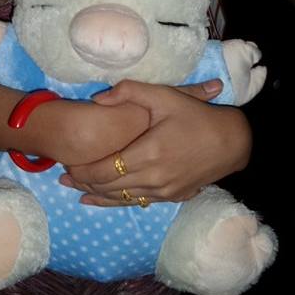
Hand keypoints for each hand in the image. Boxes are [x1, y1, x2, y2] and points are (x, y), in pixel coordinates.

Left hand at [59, 79, 250, 207]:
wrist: (232, 142)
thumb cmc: (196, 116)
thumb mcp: (165, 96)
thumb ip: (129, 92)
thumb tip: (97, 99)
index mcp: (148, 154)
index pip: (104, 169)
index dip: (82, 170)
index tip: (65, 163)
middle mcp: (153, 178)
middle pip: (108, 187)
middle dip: (83, 183)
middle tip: (62, 176)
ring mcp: (163, 192)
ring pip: (120, 199)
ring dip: (95, 196)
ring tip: (73, 190)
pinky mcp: (171, 197)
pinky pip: (136, 203)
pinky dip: (115, 202)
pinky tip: (100, 201)